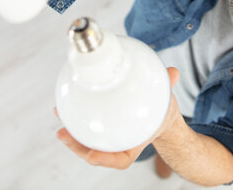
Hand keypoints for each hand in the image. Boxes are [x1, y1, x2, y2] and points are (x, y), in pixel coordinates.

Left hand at [55, 67, 180, 168]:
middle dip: (77, 146)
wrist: (161, 117)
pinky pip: (86, 126)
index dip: (105, 160)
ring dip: (70, 132)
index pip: (121, 159)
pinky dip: (75, 117)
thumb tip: (173, 72)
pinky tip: (66, 104)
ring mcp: (109, 136)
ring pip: (87, 141)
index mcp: (136, 142)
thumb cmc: (162, 112)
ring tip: (59, 114)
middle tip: (63, 134)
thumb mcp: (168, 100)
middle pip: (96, 152)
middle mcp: (120, 143)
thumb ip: (169, 86)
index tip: (91, 156)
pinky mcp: (102, 126)